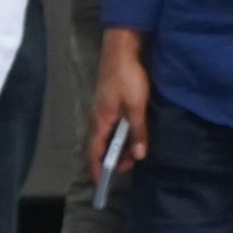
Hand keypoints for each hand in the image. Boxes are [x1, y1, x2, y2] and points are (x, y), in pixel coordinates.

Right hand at [90, 32, 153, 170]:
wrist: (122, 49)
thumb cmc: (127, 77)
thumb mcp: (136, 106)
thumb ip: (138, 132)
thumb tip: (138, 155)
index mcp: (100, 122)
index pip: (94, 152)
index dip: (98, 169)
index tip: (102, 183)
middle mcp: (96, 118)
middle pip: (99, 145)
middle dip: (112, 158)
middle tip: (131, 164)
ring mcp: (101, 109)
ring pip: (106, 135)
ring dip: (117, 145)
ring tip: (134, 150)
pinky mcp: (107, 102)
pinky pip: (110, 125)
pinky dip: (118, 134)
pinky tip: (131, 132)